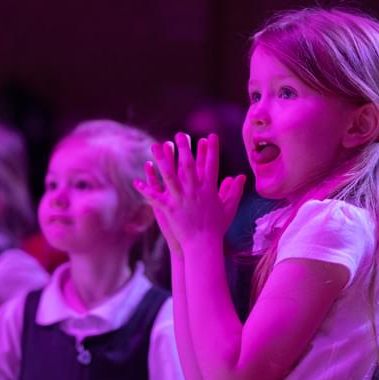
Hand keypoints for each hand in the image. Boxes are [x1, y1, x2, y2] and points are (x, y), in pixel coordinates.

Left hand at [135, 132, 244, 252]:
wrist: (204, 246)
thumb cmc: (217, 228)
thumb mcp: (229, 208)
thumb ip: (235, 191)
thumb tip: (241, 176)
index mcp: (209, 190)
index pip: (211, 165)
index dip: (212, 150)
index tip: (211, 136)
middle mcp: (195, 192)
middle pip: (188, 165)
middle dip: (184, 148)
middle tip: (180, 134)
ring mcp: (181, 199)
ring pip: (169, 175)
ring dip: (162, 159)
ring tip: (155, 146)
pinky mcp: (169, 209)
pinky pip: (155, 196)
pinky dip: (146, 188)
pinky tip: (137, 180)